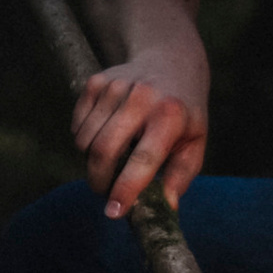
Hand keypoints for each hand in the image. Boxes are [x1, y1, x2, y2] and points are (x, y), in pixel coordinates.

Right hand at [74, 49, 208, 216]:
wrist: (170, 60)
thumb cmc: (183, 111)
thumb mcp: (195, 141)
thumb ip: (181, 176)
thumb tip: (166, 209)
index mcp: (170, 116)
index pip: (143, 160)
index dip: (126, 189)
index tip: (114, 212)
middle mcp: (141, 98)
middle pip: (103, 151)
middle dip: (99, 181)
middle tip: (105, 193)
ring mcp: (115, 87)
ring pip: (85, 141)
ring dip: (91, 162)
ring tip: (112, 160)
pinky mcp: (95, 82)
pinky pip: (77, 126)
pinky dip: (84, 141)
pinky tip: (106, 134)